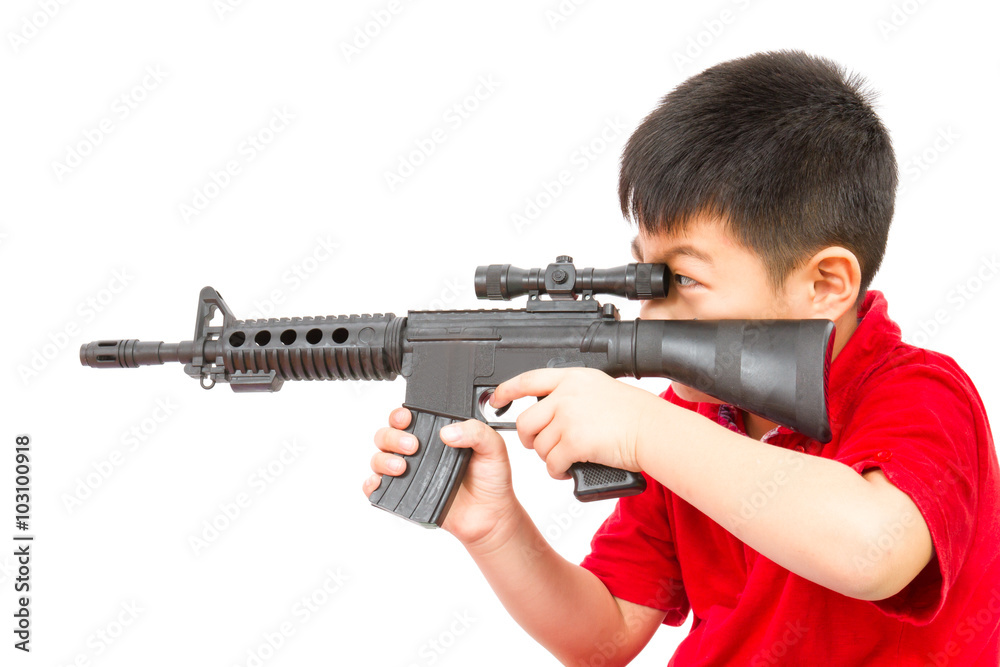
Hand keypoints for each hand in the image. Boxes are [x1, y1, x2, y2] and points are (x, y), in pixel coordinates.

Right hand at [363, 407, 519, 545]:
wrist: (491, 515)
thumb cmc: (491, 480)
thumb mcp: (493, 447)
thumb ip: (475, 431)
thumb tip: (448, 432)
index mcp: (436, 435)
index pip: (408, 418)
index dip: (400, 415)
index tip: (408, 418)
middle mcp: (419, 452)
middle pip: (386, 435)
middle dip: (392, 437)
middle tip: (412, 446)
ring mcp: (410, 474)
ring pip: (378, 458)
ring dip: (383, 460)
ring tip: (402, 468)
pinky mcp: (405, 496)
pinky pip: (376, 488)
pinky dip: (371, 484)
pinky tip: (381, 483)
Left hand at [492, 368, 662, 479]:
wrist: (654, 430)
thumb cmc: (635, 414)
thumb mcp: (600, 388)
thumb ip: (573, 394)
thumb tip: (553, 410)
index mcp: (572, 378)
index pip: (528, 379)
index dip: (506, 390)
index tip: (496, 399)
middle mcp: (566, 395)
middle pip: (526, 421)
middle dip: (528, 439)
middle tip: (540, 445)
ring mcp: (568, 417)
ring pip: (538, 446)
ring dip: (548, 457)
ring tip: (565, 459)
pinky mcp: (573, 442)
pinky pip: (551, 463)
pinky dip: (557, 471)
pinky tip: (567, 470)